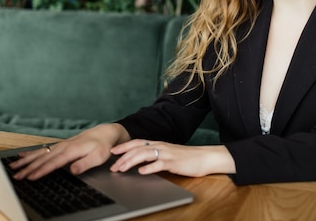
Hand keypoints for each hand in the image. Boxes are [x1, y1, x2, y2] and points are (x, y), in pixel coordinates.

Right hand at [10, 123, 129, 180]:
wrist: (104, 132)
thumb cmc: (102, 146)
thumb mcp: (99, 156)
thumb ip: (85, 163)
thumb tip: (73, 170)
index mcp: (71, 150)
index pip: (53, 163)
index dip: (41, 170)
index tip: (31, 177)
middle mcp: (63, 146)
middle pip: (43, 159)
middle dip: (28, 168)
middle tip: (17, 177)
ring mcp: (60, 145)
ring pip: (40, 154)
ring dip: (26, 161)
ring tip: (14, 168)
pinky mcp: (59, 145)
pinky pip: (42, 150)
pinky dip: (31, 153)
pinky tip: (22, 156)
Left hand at [109, 140, 235, 177]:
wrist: (203, 157)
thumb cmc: (185, 157)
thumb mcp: (167, 154)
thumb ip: (154, 156)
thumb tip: (140, 162)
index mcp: (158, 144)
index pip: (136, 142)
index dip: (123, 146)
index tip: (112, 151)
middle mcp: (160, 146)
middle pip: (137, 148)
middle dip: (123, 157)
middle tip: (113, 166)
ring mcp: (166, 153)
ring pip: (144, 154)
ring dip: (131, 161)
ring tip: (122, 168)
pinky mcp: (174, 162)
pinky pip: (159, 164)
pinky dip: (149, 168)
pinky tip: (142, 172)